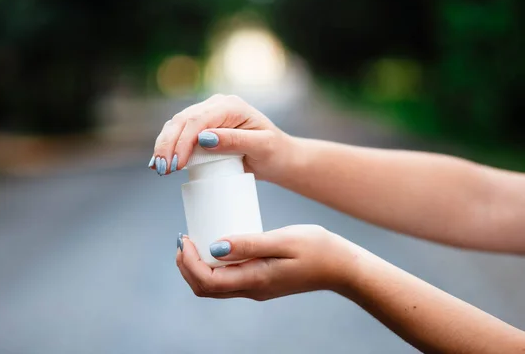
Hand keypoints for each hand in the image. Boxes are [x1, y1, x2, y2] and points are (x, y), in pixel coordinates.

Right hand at [149, 94, 292, 181]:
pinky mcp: (202, 127)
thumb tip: (204, 139)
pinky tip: (158, 161)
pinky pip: (179, 133)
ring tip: (159, 168)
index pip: (198, 120)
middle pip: (182, 121)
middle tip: (162, 170)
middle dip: (168, 145)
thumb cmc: (274, 152)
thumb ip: (235, 141)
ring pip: (176, 125)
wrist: (277, 157)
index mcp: (231, 106)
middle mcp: (216, 106)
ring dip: (164, 146)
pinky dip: (168, 146)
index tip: (176, 164)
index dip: (183, 141)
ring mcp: (208, 115)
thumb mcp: (262, 147)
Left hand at [175, 225, 358, 300]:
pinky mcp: (261, 282)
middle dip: (186, 266)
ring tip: (194, 240)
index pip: (207, 281)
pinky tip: (215, 245)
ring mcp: (256, 288)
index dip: (188, 262)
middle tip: (183, 238)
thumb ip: (249, 243)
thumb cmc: (317, 249)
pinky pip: (227, 280)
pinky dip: (212, 266)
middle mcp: (251, 290)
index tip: (185, 237)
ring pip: (214, 287)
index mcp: (254, 280)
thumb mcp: (283, 240)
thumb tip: (214, 247)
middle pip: (205, 288)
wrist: (342, 267)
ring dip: (196, 267)